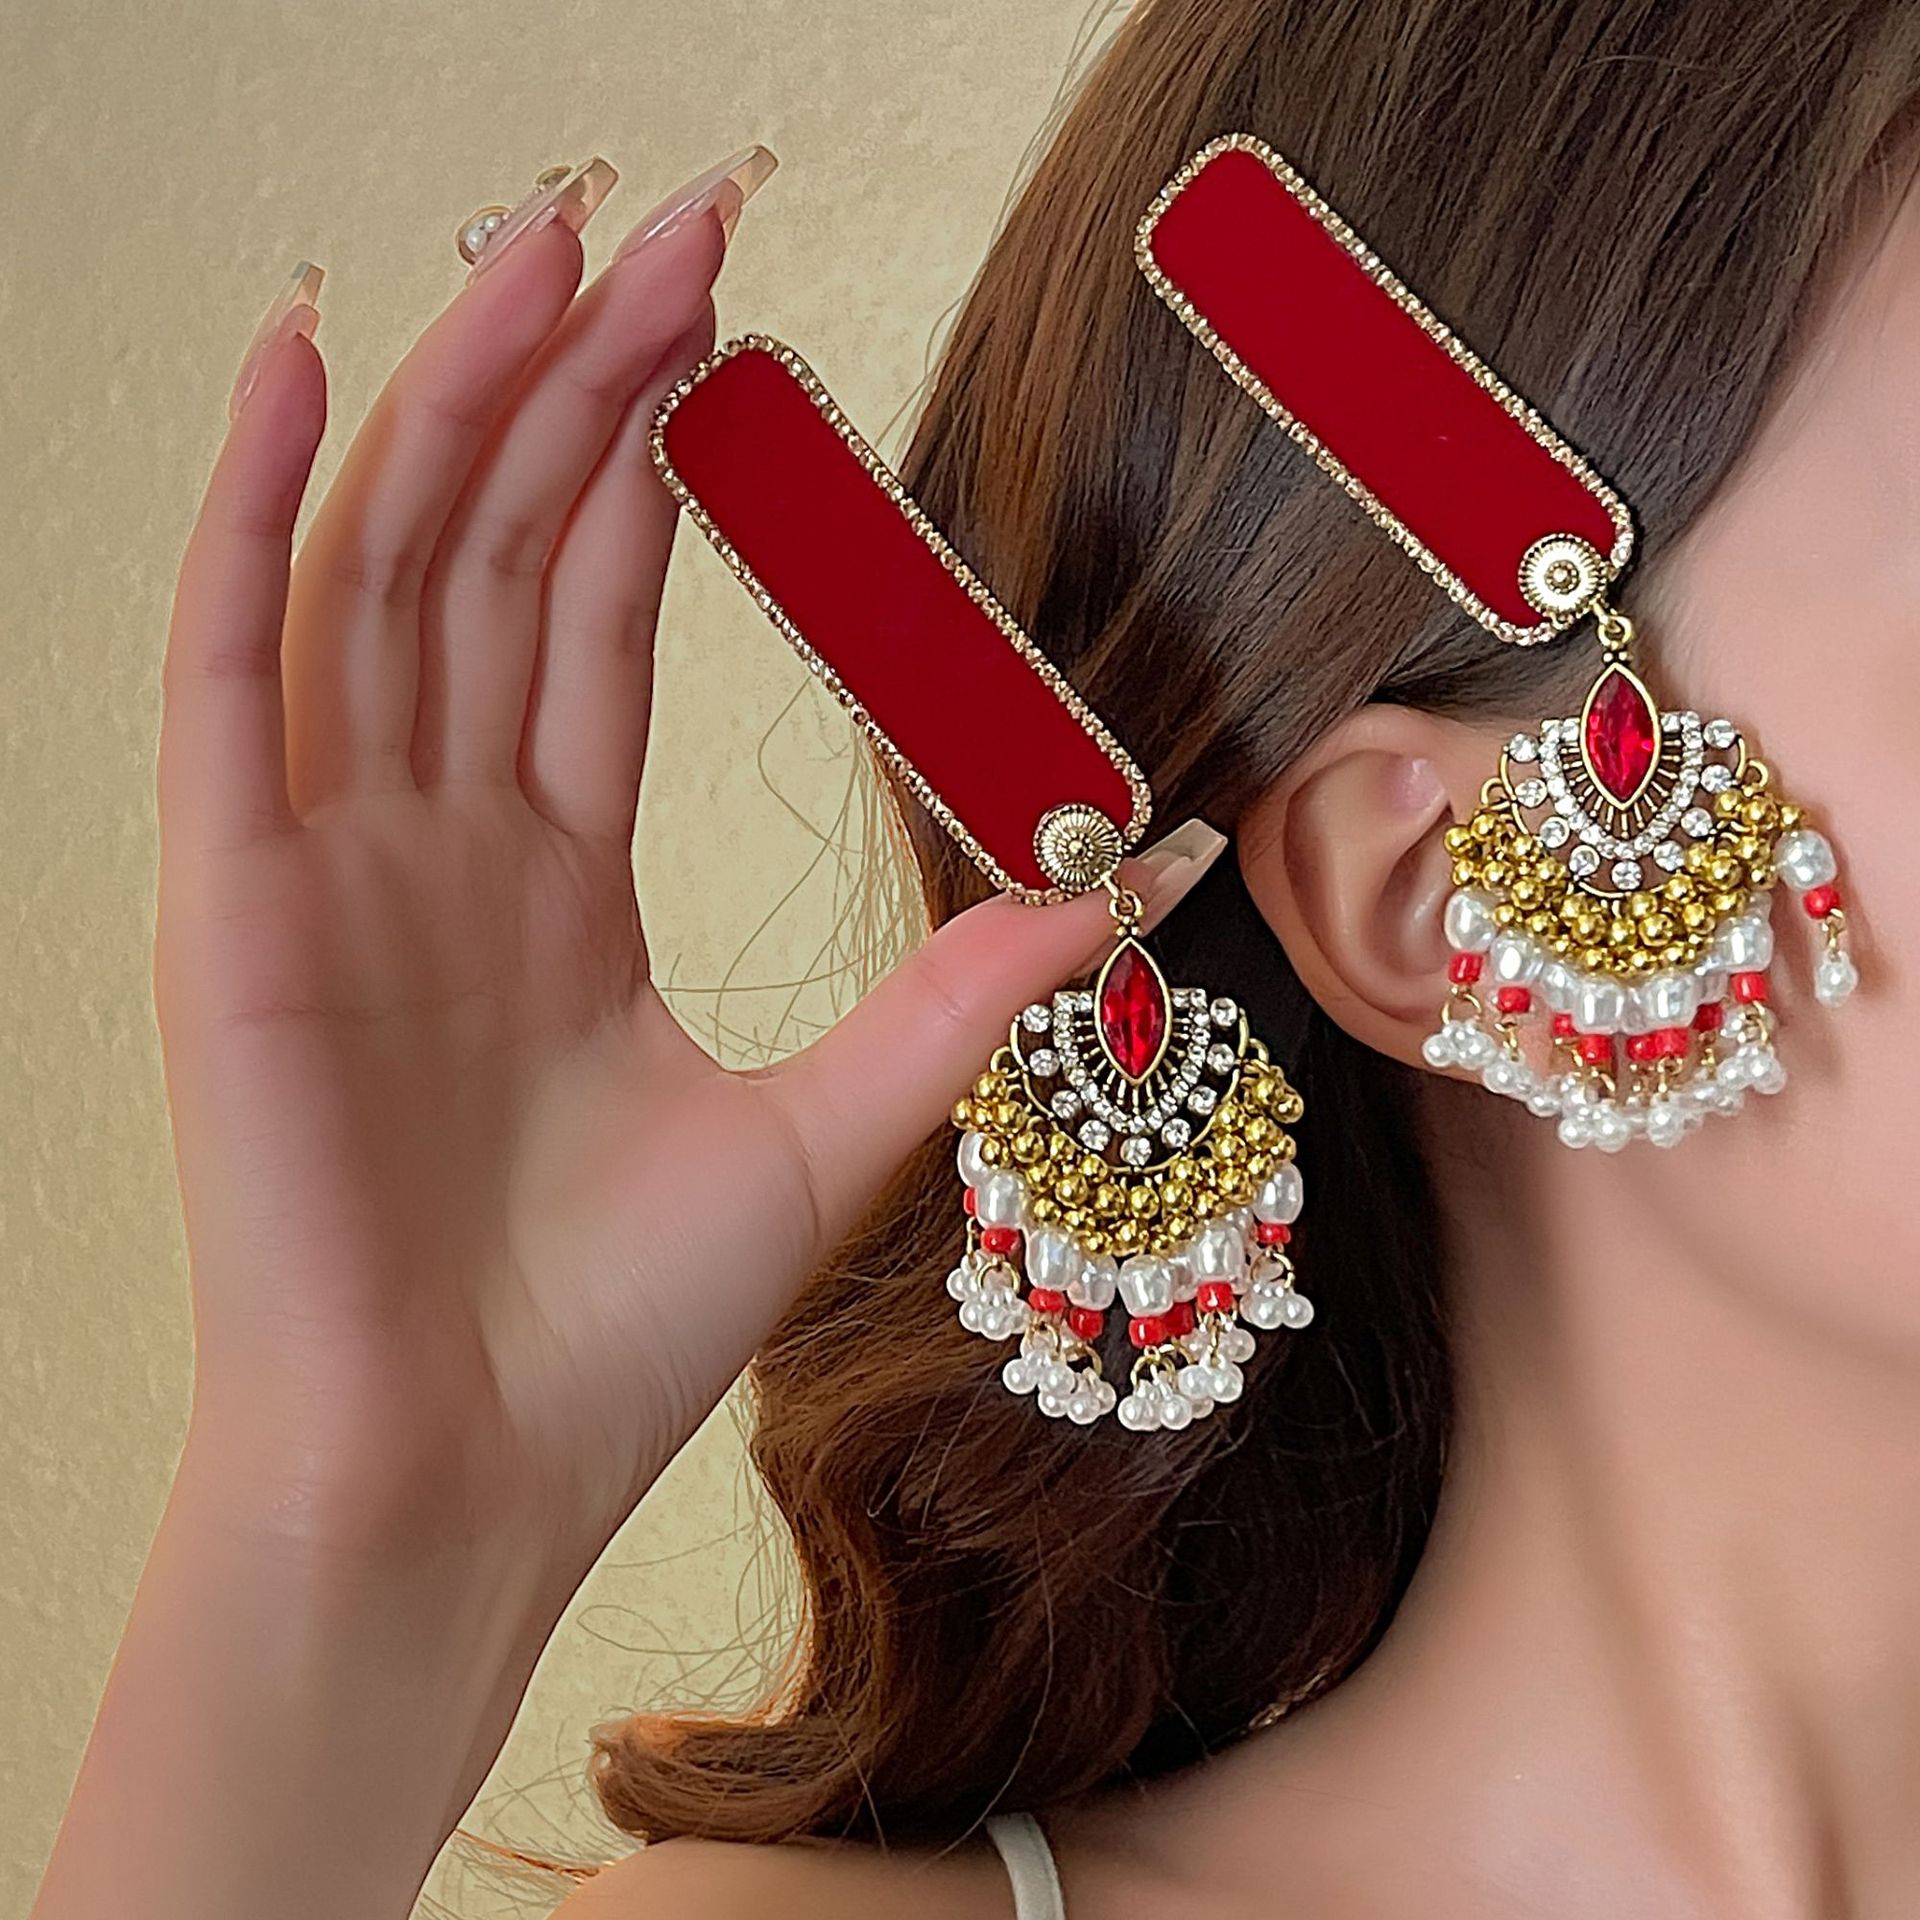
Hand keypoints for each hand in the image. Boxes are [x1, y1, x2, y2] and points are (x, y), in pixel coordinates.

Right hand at [156, 172, 1216, 1592]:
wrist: (463, 1478)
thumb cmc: (611, 1335)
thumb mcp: (826, 1127)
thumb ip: (957, 990)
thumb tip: (1128, 885)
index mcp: (549, 886)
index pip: (594, 618)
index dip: (656, 470)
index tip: (730, 340)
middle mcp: (434, 845)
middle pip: (499, 554)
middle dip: (578, 381)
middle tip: (670, 222)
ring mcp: (324, 858)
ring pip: (381, 567)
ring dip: (456, 400)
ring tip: (544, 244)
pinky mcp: (227, 899)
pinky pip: (223, 659)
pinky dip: (248, 504)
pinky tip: (298, 359)